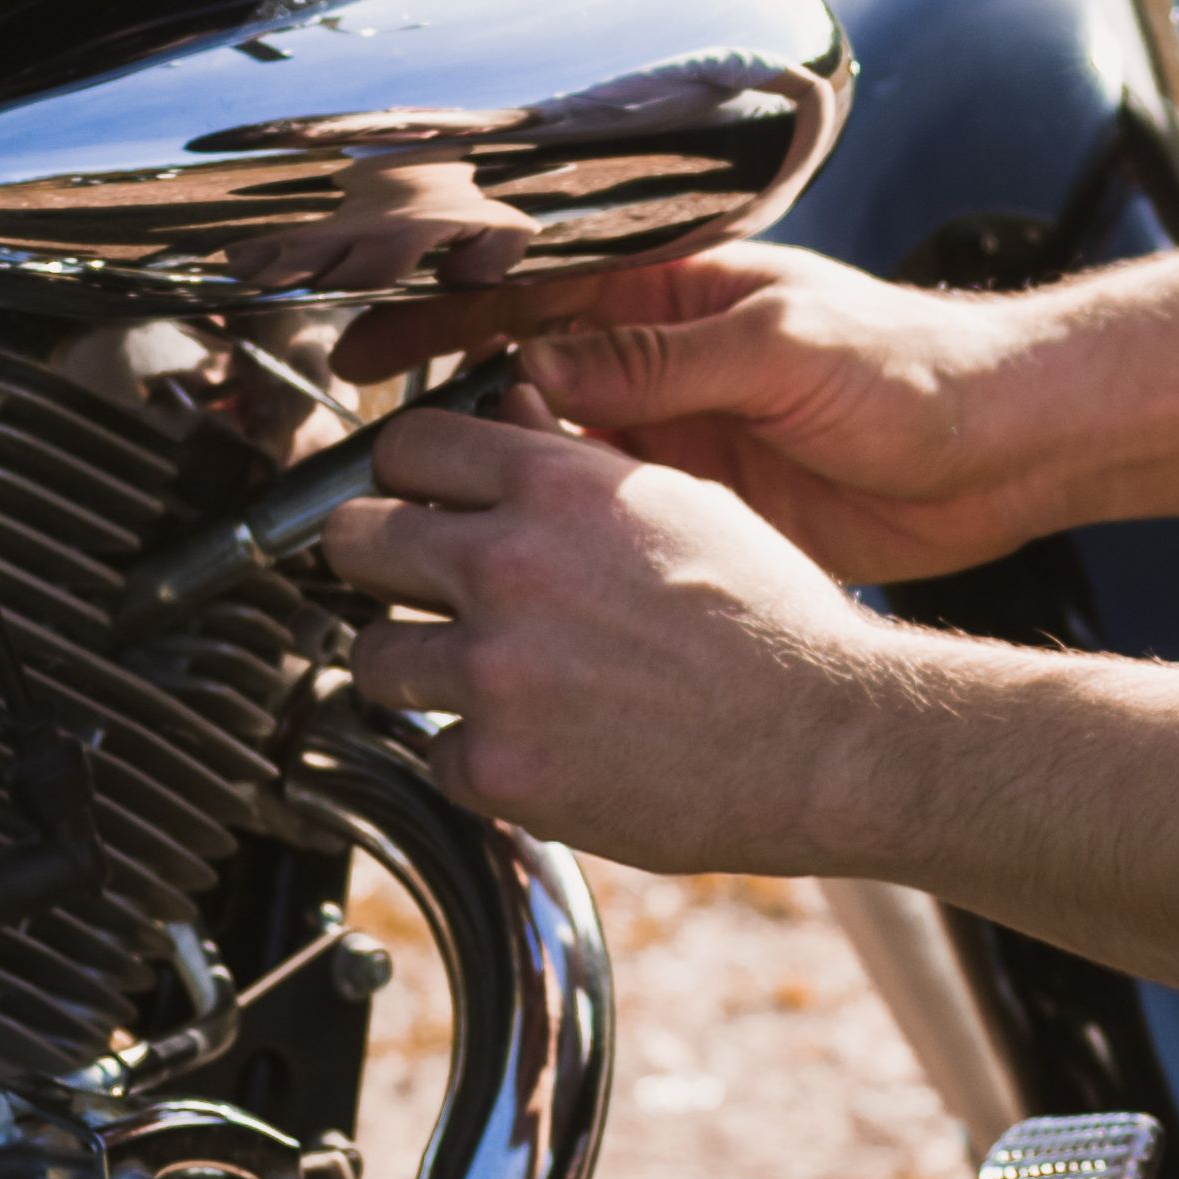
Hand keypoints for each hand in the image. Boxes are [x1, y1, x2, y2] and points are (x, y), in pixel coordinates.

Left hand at [321, 399, 928, 870]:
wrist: (825, 738)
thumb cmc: (770, 619)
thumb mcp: (682, 502)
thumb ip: (574, 461)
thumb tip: (510, 410)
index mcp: (554, 488)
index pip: (403, 446)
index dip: (406, 476)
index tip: (415, 503)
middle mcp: (508, 567)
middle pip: (353, 539)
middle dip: (377, 562)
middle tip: (414, 589)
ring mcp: (495, 672)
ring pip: (372, 655)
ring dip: (415, 665)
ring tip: (480, 677)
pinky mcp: (499, 768)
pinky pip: (432, 750)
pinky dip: (474, 755)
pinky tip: (538, 745)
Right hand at [330, 244, 1053, 581]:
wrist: (1009, 448)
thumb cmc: (917, 367)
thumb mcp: (784, 346)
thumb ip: (667, 356)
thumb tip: (547, 366)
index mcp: (675, 297)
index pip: (532, 299)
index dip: (442, 323)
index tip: (362, 352)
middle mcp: (664, 366)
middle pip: (522, 389)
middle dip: (442, 424)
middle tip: (365, 466)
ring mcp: (679, 442)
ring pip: (554, 468)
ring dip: (492, 499)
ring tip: (414, 537)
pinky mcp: (704, 513)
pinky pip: (607, 530)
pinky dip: (557, 553)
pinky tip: (511, 582)